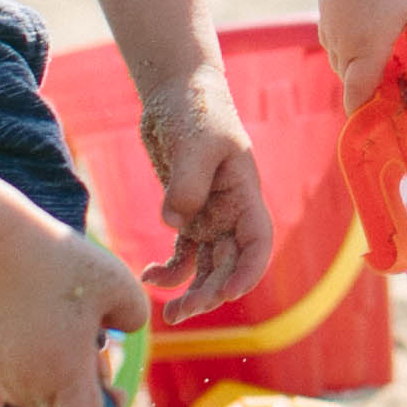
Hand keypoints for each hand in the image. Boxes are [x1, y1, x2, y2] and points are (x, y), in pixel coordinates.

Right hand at [0, 207, 144, 406]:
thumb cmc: (62, 262)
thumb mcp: (120, 284)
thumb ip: (135, 318)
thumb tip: (122, 334)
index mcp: (64, 373)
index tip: (117, 385)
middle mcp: (30, 381)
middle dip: (87, 392)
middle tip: (95, 345)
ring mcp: (5, 370)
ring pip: (41, 398)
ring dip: (63, 379)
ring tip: (72, 331)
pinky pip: (22, 379)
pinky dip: (41, 366)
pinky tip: (51, 326)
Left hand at [138, 68, 277, 314]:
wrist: (177, 92)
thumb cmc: (196, 110)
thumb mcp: (196, 142)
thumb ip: (187, 183)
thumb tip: (174, 223)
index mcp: (244, 195)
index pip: (257, 242)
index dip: (249, 272)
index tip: (229, 294)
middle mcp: (231, 211)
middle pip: (229, 263)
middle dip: (211, 292)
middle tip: (183, 313)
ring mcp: (208, 214)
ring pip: (207, 265)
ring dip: (192, 291)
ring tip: (169, 315)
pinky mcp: (185, 213)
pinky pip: (182, 253)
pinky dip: (168, 270)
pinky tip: (149, 277)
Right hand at [319, 0, 406, 112]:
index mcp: (365, 51)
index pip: (357, 98)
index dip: (365, 114)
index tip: (381, 119)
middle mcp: (341, 45)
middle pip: (352, 81)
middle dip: (371, 85)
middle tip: (399, 77)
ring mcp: (329, 28)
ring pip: (343, 61)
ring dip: (362, 62)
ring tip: (389, 46)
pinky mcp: (324, 11)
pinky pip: (337, 41)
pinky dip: (353, 43)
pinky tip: (374, 22)